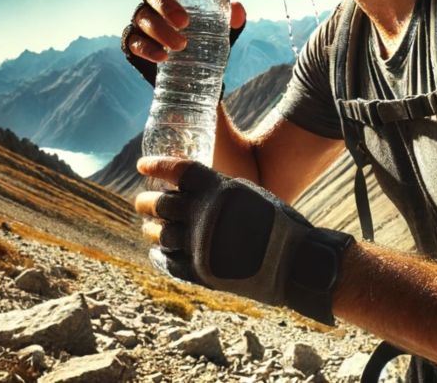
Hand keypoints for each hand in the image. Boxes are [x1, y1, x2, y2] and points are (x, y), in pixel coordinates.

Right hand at [121, 0, 246, 84]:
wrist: (192, 70)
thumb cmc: (204, 37)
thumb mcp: (220, 28)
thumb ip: (230, 17)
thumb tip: (237, 10)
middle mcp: (155, 2)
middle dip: (167, 6)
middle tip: (184, 22)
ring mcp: (142, 21)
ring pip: (143, 18)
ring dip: (160, 30)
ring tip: (181, 45)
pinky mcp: (134, 42)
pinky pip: (134, 42)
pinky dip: (148, 49)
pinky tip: (162, 56)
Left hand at [135, 156, 354, 324]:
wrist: (296, 261)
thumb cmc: (279, 222)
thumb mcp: (250, 193)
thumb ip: (221, 191)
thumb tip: (197, 190)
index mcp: (219, 190)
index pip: (179, 171)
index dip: (158, 165)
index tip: (142, 164)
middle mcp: (204, 215)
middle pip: (162, 204)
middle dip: (146, 201)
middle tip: (140, 201)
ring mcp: (200, 245)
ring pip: (162, 234)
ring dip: (151, 229)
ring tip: (148, 227)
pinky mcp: (202, 272)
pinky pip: (171, 263)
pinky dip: (161, 257)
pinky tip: (157, 253)